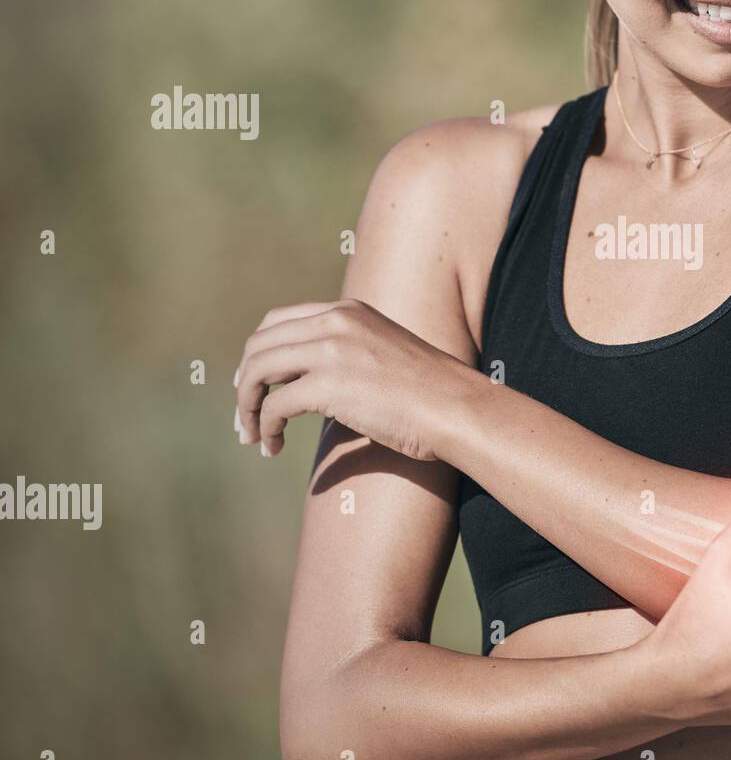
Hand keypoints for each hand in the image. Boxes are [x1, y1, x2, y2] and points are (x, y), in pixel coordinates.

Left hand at [233, 299, 453, 460]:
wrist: (457, 409)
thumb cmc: (430, 394)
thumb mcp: (385, 354)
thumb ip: (350, 355)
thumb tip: (316, 386)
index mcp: (348, 311)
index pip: (277, 321)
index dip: (257, 354)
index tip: (255, 385)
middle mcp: (335, 322)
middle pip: (259, 345)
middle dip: (245, 383)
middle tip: (244, 418)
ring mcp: (331, 351)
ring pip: (258, 372)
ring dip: (246, 407)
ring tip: (252, 435)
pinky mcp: (328, 386)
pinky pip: (274, 405)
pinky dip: (265, 428)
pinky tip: (273, 447)